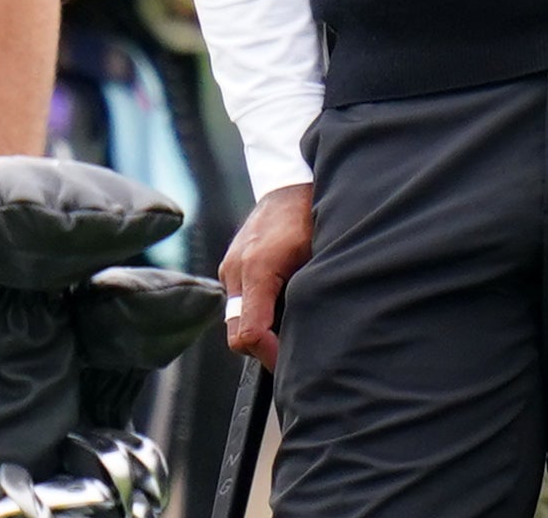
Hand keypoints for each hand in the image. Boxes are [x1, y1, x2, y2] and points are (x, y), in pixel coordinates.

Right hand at [219, 183, 311, 370]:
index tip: (293, 364)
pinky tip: (282, 307)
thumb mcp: (317, 256)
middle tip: (295, 354)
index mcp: (257, 268)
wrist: (291, 183)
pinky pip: (238, 303)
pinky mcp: (231, 266)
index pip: (249, 333)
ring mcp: (229, 267)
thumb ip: (308, 295)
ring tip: (292, 327)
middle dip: (264, 349)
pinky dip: (256, 313)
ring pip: (236, 320)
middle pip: (237, 334)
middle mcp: (235, 270)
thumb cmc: (310, 216)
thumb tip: (312, 337)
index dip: (271, 356)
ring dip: (260, 331)